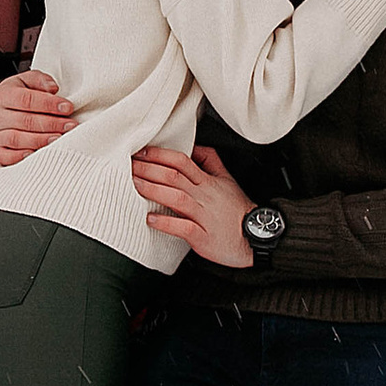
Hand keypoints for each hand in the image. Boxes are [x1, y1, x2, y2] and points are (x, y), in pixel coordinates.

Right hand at [0, 65, 74, 163]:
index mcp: (3, 95)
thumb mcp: (28, 80)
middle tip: (70, 125)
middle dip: (51, 124)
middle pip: (25, 121)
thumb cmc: (20, 94)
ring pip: (17, 139)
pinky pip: (5, 156)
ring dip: (41, 140)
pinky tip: (35, 155)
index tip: (68, 107)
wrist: (2, 108)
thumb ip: (40, 80)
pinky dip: (19, 157)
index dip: (49, 104)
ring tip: (60, 139)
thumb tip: (53, 88)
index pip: (27, 100)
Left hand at [130, 142, 253, 266]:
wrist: (256, 238)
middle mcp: (204, 196)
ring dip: (153, 190)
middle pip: (174, 176)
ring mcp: (203, 216)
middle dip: (149, 169)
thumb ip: (210, 161)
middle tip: (129, 165)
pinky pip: (183, 228)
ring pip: (176, 198)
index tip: (141, 152)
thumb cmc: (238, 211)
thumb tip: (194, 147)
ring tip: (134, 185)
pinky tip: (151, 220)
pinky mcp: (203, 237)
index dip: (160, 155)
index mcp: (207, 182)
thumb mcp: (228, 180)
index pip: (182, 161)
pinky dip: (166, 223)